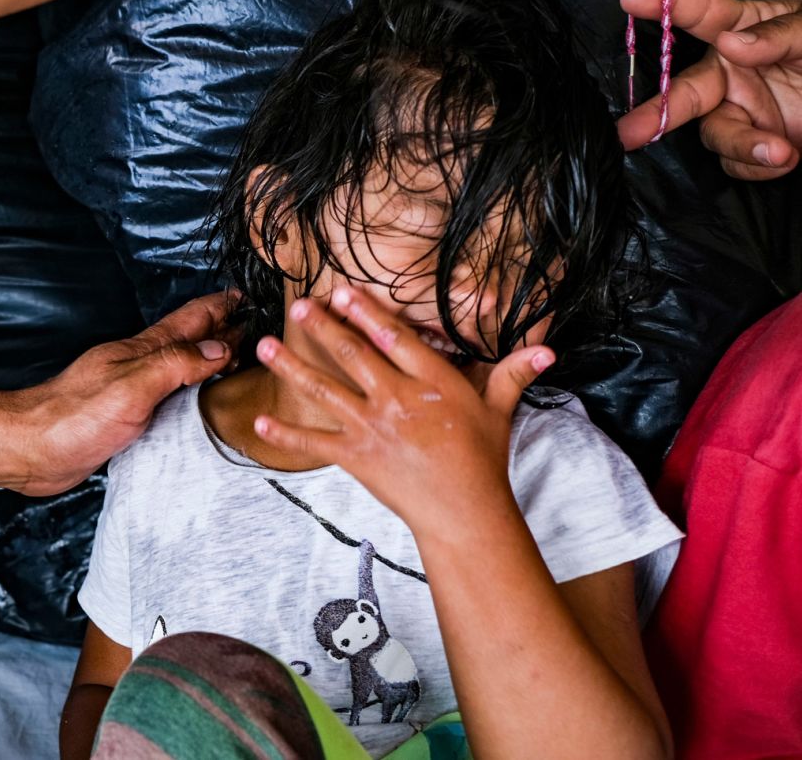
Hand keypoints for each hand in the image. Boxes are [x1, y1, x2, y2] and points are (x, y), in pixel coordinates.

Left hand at [11, 292, 238, 495]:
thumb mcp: (132, 387)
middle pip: (188, 339)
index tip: (247, 298)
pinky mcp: (125, 415)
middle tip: (251, 325)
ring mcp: (131, 388)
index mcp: (142, 350)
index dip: (220, 307)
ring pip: (178, 365)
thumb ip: (175, 365)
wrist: (31, 448)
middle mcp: (139, 364)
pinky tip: (193, 398)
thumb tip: (219, 348)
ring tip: (233, 356)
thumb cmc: (72, 418)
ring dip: (206, 357)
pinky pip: (166, 394)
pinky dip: (188, 389)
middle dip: (220, 328)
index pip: (190, 319)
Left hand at [251, 285, 551, 537]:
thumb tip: (545, 347)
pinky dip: (285, 435)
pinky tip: (258, 423)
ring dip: (292, 366)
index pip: (395, 337)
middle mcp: (397, 400)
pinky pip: (315, 442)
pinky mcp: (356, 458)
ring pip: (325, 390)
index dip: (367, 312)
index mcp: (432, 383)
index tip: (343, 291)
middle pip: (354, 355)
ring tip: (266, 345)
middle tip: (299, 304)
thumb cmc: (483, 460)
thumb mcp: (498, 412)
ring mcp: (373, 428)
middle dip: (323, 327)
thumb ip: (511, 374)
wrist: (466, 513)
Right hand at [618, 0, 801, 178]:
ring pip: (713, 133)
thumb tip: (730, 43)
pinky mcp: (751, 144)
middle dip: (658, 112)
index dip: (663, 4)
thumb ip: (778, 35)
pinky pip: (735, 160)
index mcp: (743, 30)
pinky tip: (787, 156)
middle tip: (630, 133)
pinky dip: (758, 164)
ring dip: (741, 144)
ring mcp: (739, 109)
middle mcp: (730, 71)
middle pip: (686, 91)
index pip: (700, 14)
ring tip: (780, 151)